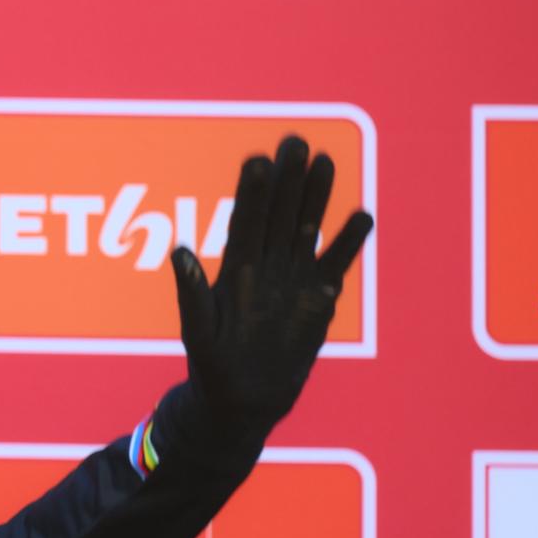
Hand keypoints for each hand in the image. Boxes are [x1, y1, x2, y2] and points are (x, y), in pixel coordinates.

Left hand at [171, 135, 372, 439]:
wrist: (245, 396)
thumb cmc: (213, 362)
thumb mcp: (198, 329)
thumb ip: (191, 291)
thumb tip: (177, 252)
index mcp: (234, 268)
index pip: (245, 221)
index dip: (250, 192)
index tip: (257, 160)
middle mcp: (266, 265)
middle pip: (278, 214)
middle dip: (286, 179)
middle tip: (295, 141)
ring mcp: (293, 277)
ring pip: (306, 229)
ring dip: (316, 197)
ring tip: (325, 161)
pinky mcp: (319, 297)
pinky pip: (335, 263)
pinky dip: (348, 242)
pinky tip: (361, 217)